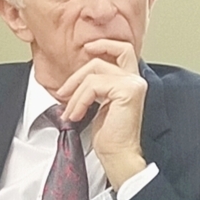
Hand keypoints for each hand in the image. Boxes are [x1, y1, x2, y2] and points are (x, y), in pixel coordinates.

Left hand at [55, 39, 146, 187]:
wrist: (118, 155)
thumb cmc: (110, 136)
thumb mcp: (100, 103)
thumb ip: (97, 86)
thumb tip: (77, 76)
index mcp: (132, 82)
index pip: (123, 50)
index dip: (104, 44)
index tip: (86, 49)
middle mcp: (136, 80)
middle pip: (101, 59)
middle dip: (77, 74)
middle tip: (63, 92)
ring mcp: (133, 84)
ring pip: (93, 73)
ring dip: (75, 93)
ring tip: (70, 112)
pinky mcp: (127, 91)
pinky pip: (93, 86)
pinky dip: (79, 100)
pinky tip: (76, 115)